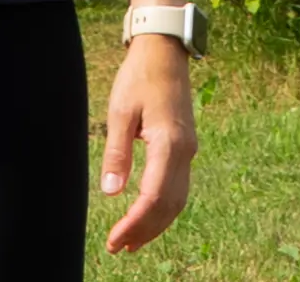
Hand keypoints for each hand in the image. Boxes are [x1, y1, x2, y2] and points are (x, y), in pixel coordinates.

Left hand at [98, 31, 194, 252]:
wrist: (165, 51)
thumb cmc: (140, 76)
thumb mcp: (120, 111)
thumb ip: (116, 153)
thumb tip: (110, 192)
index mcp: (168, 143)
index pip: (153, 197)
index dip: (134, 223)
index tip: (114, 240)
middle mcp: (185, 151)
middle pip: (168, 205)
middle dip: (144, 230)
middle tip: (118, 247)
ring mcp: (189, 150)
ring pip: (177, 200)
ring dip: (156, 223)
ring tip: (131, 241)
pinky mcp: (185, 146)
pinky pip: (178, 187)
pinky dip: (164, 208)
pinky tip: (147, 215)